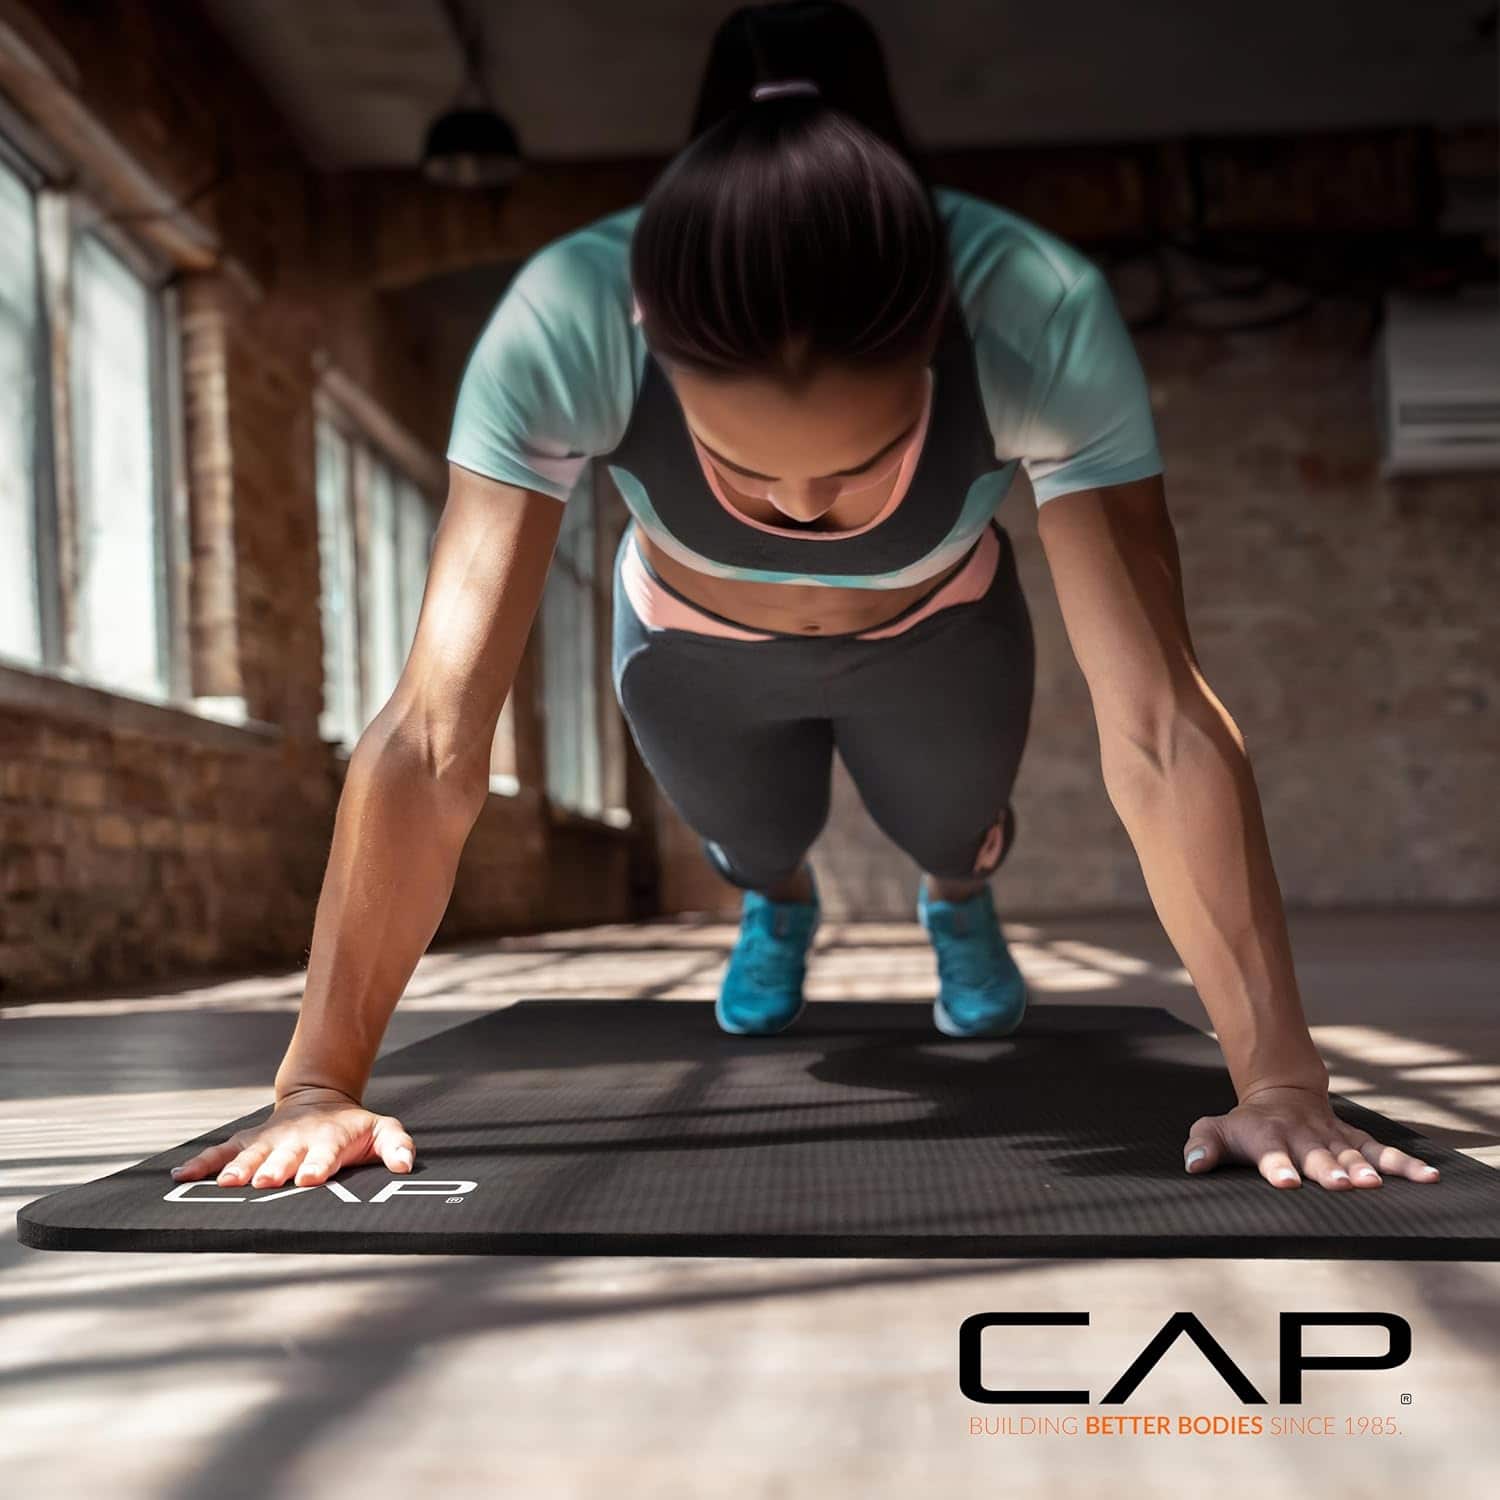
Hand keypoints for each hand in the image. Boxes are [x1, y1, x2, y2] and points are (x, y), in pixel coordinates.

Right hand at [167, 1085, 415, 1188]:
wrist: (321, 1101)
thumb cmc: (354, 1128)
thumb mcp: (383, 1131)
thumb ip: (397, 1146)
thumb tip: (406, 1164)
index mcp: (328, 1140)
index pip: (324, 1154)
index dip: (317, 1164)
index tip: (309, 1177)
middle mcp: (295, 1140)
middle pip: (283, 1156)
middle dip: (274, 1169)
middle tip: (264, 1182)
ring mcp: (269, 1141)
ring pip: (250, 1155)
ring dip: (237, 1169)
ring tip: (222, 1185)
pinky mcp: (248, 1142)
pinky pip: (221, 1152)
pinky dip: (201, 1163)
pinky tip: (180, 1175)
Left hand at [1183, 1083, 1441, 1190]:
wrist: (1281, 1096)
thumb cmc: (1246, 1125)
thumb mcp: (1216, 1130)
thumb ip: (1202, 1145)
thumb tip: (1191, 1165)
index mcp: (1268, 1137)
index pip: (1271, 1153)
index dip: (1278, 1166)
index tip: (1286, 1182)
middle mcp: (1303, 1138)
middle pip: (1316, 1155)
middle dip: (1327, 1169)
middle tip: (1339, 1184)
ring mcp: (1332, 1139)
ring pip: (1352, 1154)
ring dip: (1364, 1169)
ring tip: (1376, 1185)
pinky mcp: (1355, 1141)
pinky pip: (1383, 1152)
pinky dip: (1405, 1164)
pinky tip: (1428, 1178)